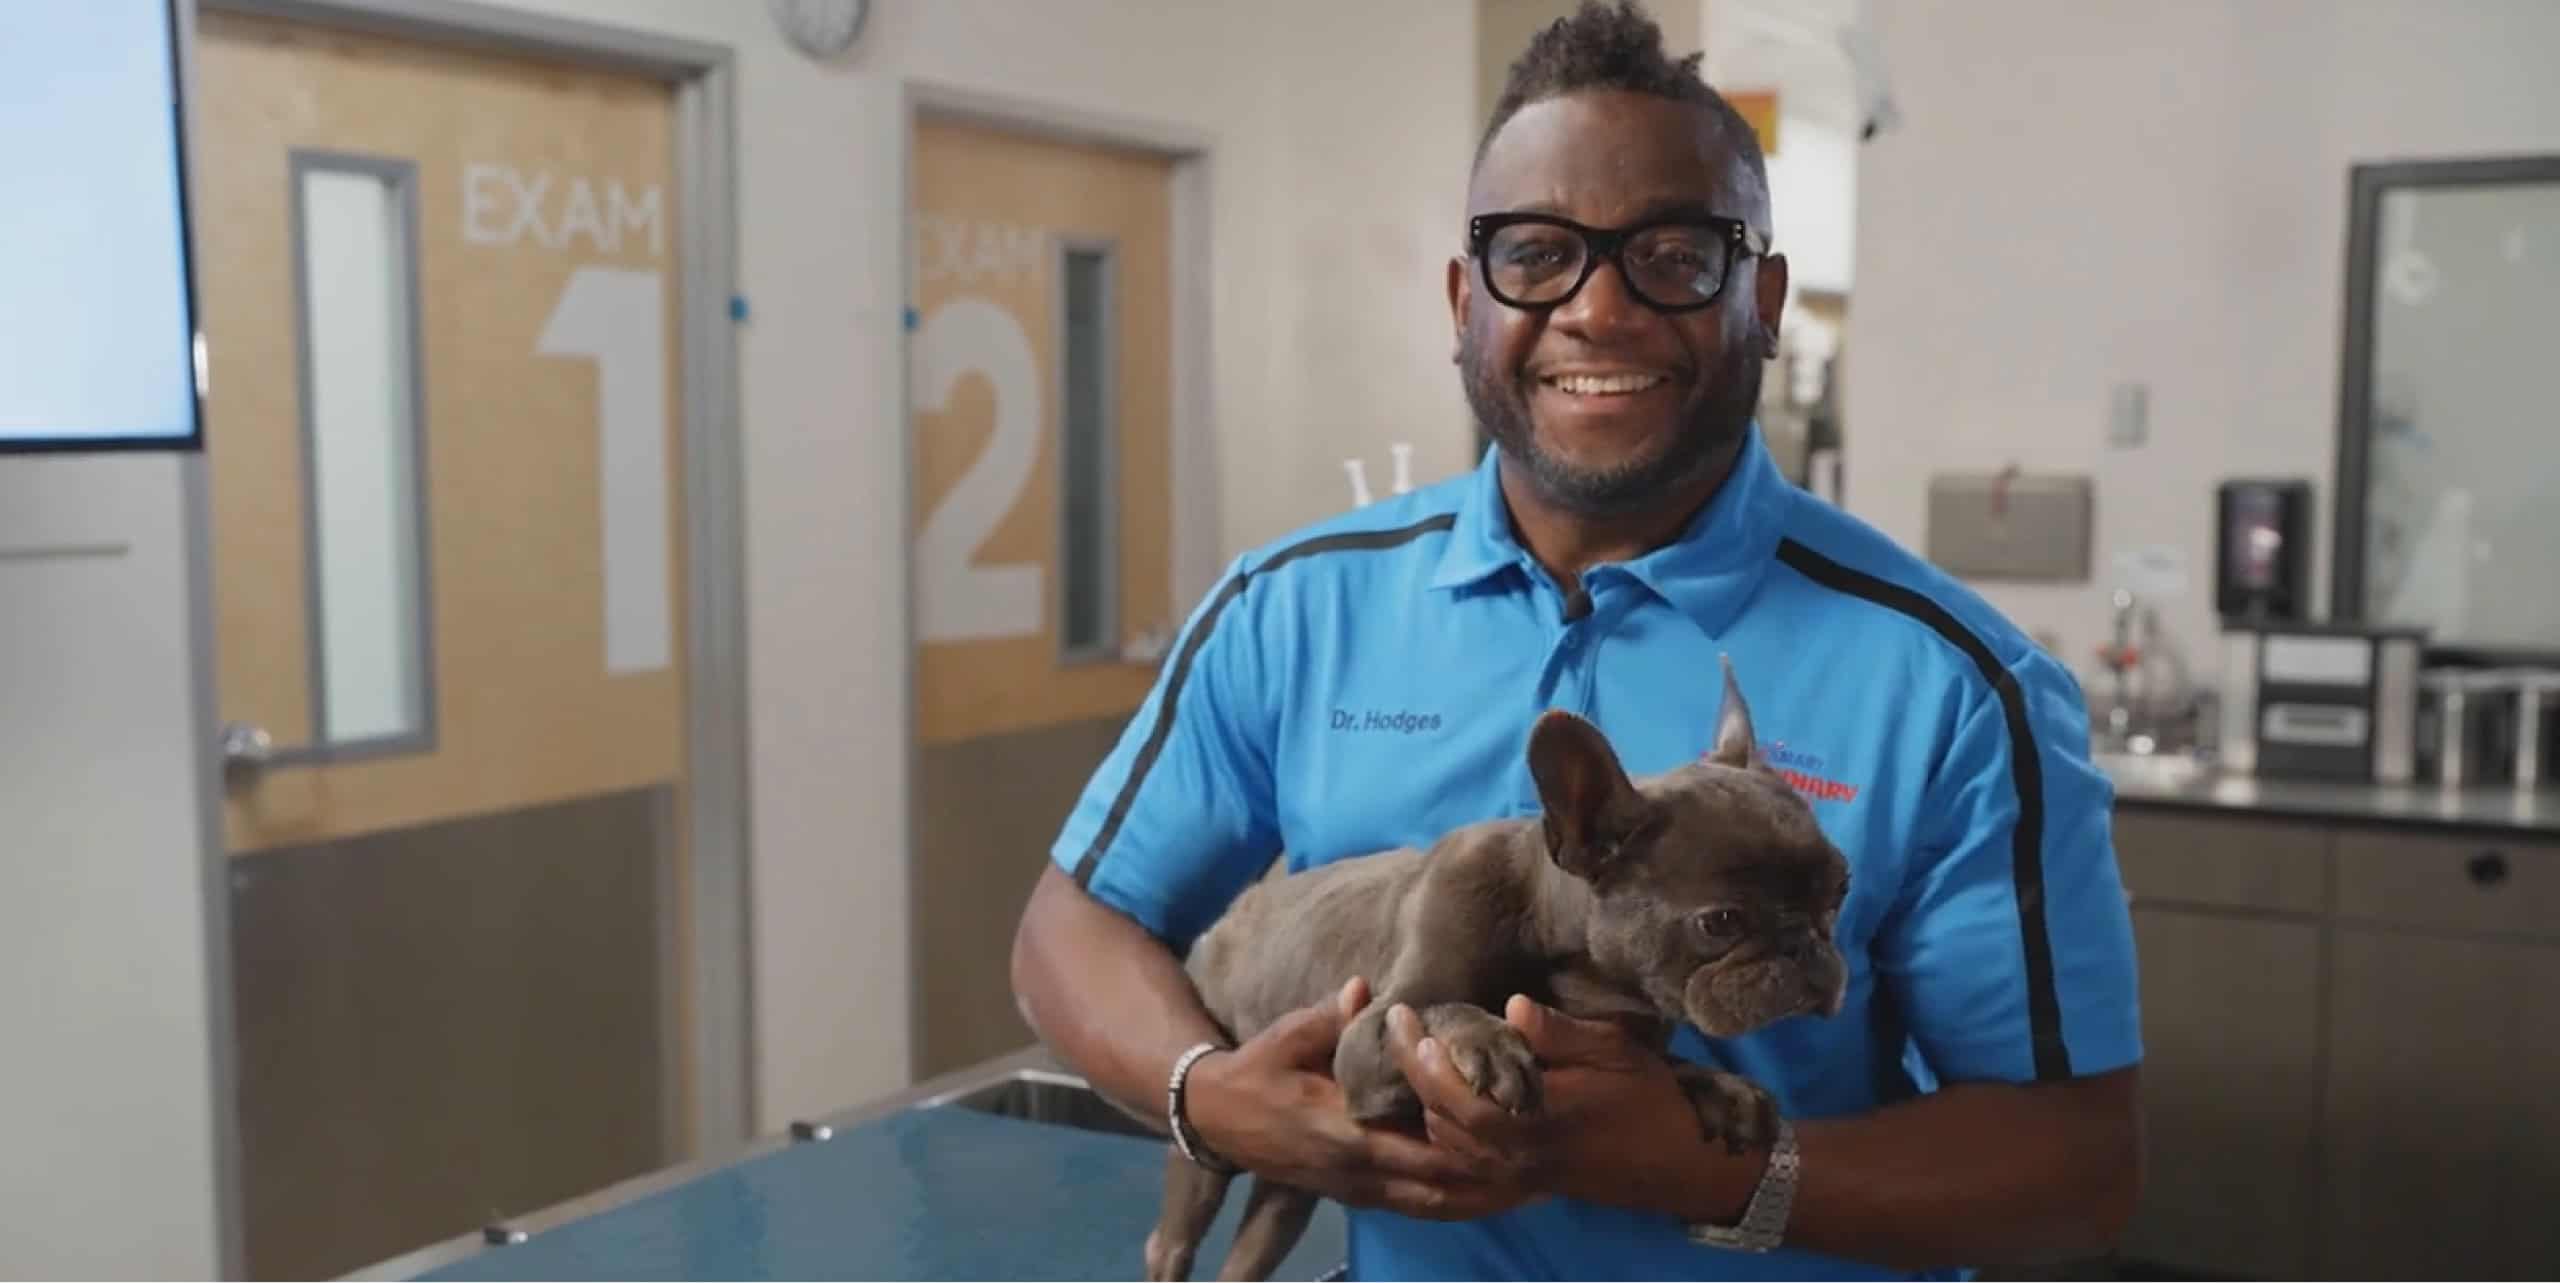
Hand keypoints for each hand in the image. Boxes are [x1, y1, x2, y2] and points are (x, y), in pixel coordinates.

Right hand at [1183, 978, 1532, 1220]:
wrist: (1216, 1119)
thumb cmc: (1256, 1070)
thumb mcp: (1289, 1036)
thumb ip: (1333, 1017)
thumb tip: (1366, 988)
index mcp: (1345, 1129)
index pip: (1419, 1147)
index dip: (1468, 1145)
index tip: (1512, 1132)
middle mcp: (1357, 1168)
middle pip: (1438, 1187)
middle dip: (1490, 1182)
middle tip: (1542, 1173)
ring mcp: (1356, 1187)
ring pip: (1430, 1206)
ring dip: (1479, 1201)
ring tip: (1529, 1193)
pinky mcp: (1354, 1194)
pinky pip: (1413, 1207)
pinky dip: (1452, 1206)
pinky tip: (1486, 1199)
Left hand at [1386, 996, 1761, 1222]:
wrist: (1679, 1162)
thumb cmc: (1650, 1098)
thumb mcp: (1616, 1051)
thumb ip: (1562, 1034)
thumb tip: (1514, 1006)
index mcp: (1538, 1120)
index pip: (1458, 1094)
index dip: (1421, 1058)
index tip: (1403, 1015)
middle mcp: (1519, 1154)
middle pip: (1440, 1120)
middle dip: (1411, 1072)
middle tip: (1398, 1024)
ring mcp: (1519, 1174)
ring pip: (1447, 1145)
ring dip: (1422, 1103)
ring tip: (1413, 1054)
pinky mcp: (1523, 1182)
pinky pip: (1465, 1163)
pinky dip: (1443, 1131)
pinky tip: (1438, 1100)